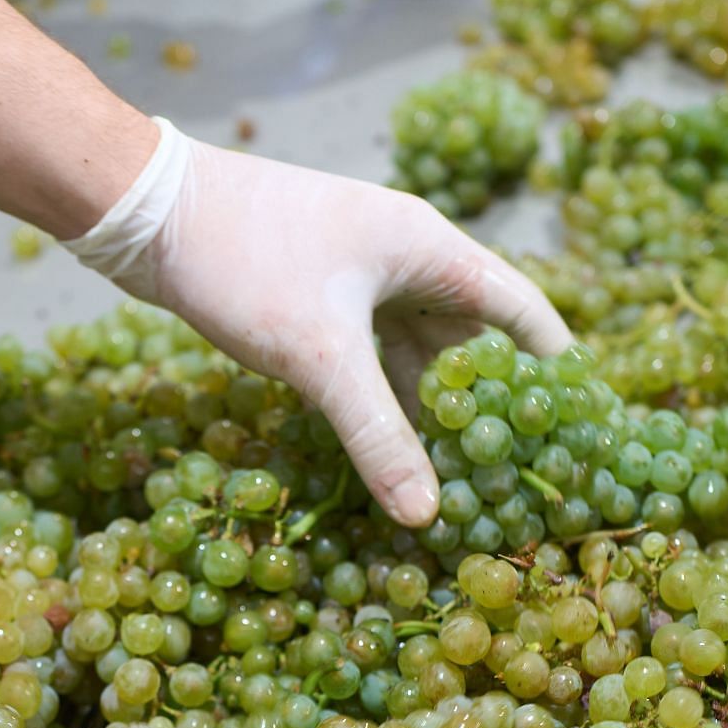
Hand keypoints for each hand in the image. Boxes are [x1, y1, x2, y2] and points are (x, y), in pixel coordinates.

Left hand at [64, 120, 572, 526]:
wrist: (148, 213)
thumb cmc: (245, 262)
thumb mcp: (319, 356)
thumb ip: (376, 434)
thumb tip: (425, 514)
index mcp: (429, 248)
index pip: (522, 309)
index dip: (555, 367)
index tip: (580, 425)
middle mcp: (406, 258)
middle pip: (474, 336)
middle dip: (493, 402)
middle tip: (516, 472)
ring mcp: (361, 276)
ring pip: (419, 350)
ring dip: (435, 406)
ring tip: (458, 475)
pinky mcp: (321, 296)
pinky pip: (375, 354)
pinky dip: (387, 398)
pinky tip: (390, 449)